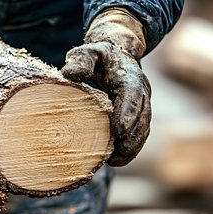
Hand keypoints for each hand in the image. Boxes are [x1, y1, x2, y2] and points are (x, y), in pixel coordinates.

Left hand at [62, 9, 150, 165]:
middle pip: (142, 116)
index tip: (119, 132)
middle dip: (133, 137)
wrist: (116, 54)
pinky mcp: (137, 114)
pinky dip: (130, 147)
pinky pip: (138, 132)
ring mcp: (141, 104)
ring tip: (116, 161)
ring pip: (143, 128)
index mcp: (130, 75)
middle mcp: (141, 91)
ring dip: (133, 146)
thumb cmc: (98, 55)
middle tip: (119, 153)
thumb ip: (80, 60)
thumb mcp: (87, 52)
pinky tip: (117, 159)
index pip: (132, 95)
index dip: (128, 114)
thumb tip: (69, 74)